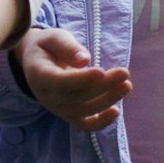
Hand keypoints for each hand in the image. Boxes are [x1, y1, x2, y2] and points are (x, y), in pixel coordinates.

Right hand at [13, 27, 131, 132]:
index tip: (101, 71)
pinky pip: (84, 124)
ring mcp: (57, 108)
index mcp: (39, 75)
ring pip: (83, 111)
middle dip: (103, 86)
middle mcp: (47, 96)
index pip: (59, 82)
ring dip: (107, 100)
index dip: (81, 79)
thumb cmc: (48, 47)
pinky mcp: (68, 115)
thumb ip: (67, 47)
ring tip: (126, 85)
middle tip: (124, 73)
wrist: (37, 62)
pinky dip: (101, 122)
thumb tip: (84, 61)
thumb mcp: (54, 38)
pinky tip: (116, 111)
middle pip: (76, 97)